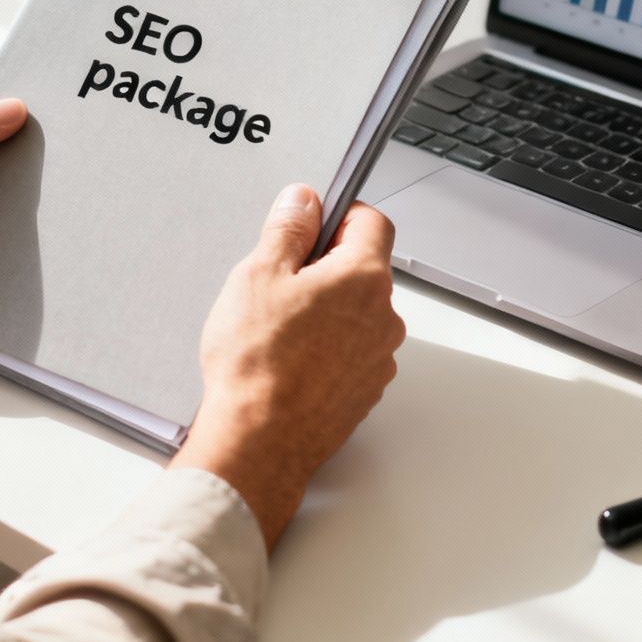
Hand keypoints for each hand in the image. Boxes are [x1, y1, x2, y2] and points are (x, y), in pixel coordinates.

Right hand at [170, 184, 404, 549]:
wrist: (259, 441)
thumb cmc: (258, 364)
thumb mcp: (259, 274)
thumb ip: (288, 228)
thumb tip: (303, 201)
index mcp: (364, 278)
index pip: (373, 222)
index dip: (341, 215)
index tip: (314, 223)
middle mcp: (383, 318)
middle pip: (364, 270)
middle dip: (327, 268)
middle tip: (281, 282)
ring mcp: (377, 359)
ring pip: (357, 315)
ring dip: (328, 312)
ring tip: (279, 329)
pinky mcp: (364, 391)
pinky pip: (351, 353)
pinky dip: (327, 349)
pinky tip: (289, 360)